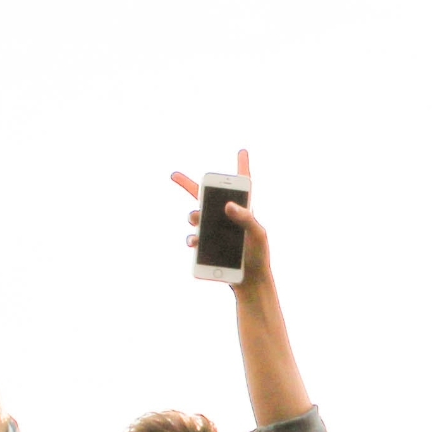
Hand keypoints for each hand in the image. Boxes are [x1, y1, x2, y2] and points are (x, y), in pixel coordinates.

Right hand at [171, 150, 271, 291]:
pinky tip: (195, 241)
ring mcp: (214, 231)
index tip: (243, 151)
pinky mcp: (206, 247)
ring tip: (196, 219)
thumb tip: (227, 205)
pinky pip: (193, 238)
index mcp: (243, 210)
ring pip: (196, 216)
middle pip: (205, 197)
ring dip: (193, 215)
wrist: (250, 281)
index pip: (243, 185)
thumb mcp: (258, 234)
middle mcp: (225, 217)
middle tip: (173, 175)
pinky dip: (192, 238)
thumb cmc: (259, 256)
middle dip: (187, 184)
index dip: (242, 166)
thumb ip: (246, 218)